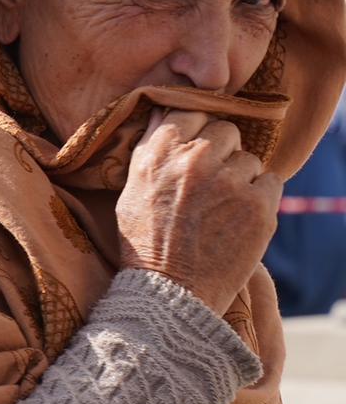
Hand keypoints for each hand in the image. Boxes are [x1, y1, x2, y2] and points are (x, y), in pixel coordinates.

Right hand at [115, 109, 280, 308]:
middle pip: (226, 130)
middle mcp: (194, 161)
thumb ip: (150, 150)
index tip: (196, 149)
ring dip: (240, 178)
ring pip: (249, 158)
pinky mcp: (259, 204)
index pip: (190, 112)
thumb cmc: (145, 245)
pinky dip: (260, 196)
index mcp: (158, 154)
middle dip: (221, 152)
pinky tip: (238, 218)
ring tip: (221, 208)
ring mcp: (230, 182)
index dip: (196, 130)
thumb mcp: (131, 192)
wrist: (170, 294)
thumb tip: (164, 110)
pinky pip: (272, 181)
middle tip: (210, 183)